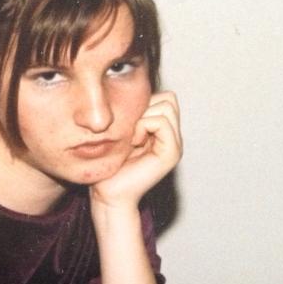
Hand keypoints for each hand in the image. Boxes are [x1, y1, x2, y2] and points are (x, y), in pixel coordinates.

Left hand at [91, 91, 181, 209]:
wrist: (107, 193)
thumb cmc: (108, 165)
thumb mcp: (120, 132)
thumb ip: (132, 114)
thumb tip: (132, 90)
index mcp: (163, 131)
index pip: (164, 97)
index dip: (143, 103)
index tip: (127, 125)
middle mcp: (173, 136)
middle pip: (168, 98)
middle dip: (145, 107)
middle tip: (130, 130)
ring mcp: (175, 145)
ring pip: (166, 105)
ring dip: (143, 117)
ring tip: (132, 138)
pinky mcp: (171, 153)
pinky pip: (161, 121)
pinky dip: (144, 126)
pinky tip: (134, 143)